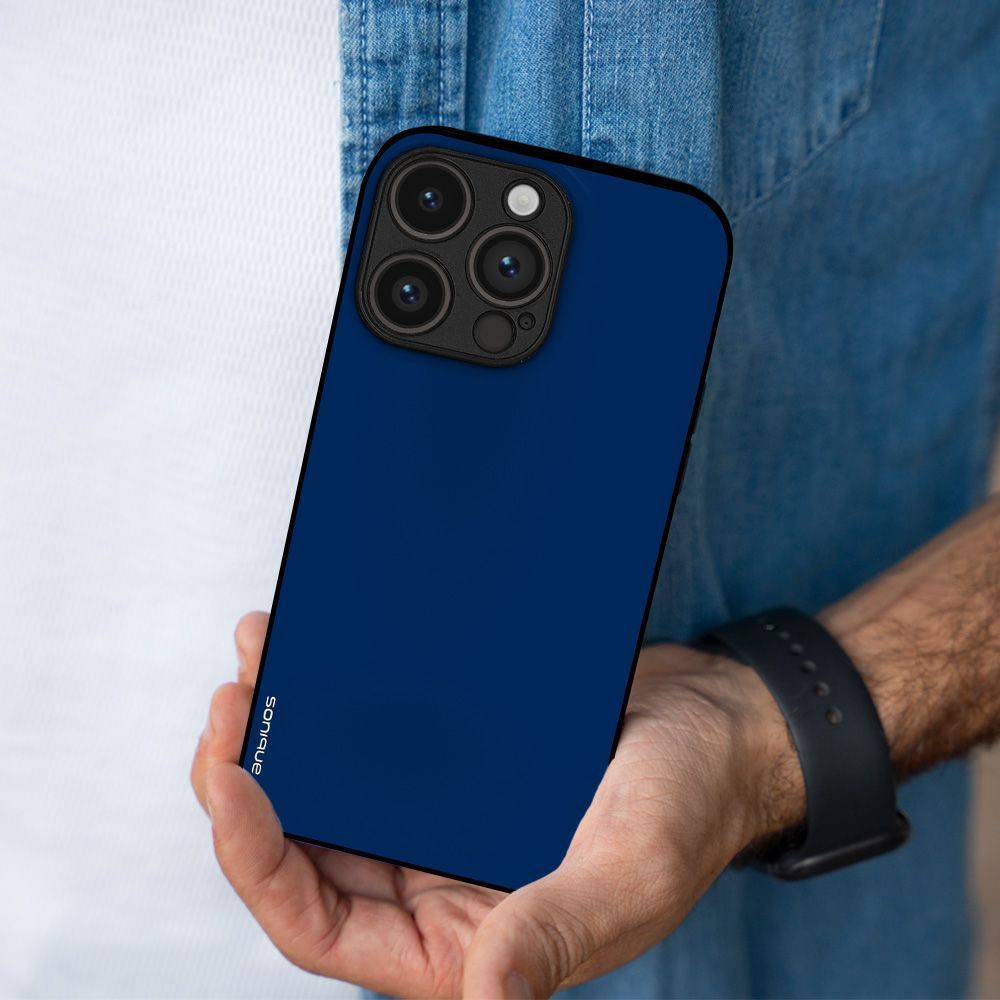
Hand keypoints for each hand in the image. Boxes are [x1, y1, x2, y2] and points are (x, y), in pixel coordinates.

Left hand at [191, 613, 801, 997]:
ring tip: (261, 659)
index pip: (324, 925)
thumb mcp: (631, 870)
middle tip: (233, 703)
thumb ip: (555, 934)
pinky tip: (318, 645)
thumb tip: (484, 995)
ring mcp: (442, 818)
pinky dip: (337, 696)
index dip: (259, 862)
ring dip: (284, 730)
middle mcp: (438, 886)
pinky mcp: (455, 758)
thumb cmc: (691, 807)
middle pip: (304, 850)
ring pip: (330, 787)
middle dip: (248, 783)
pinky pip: (375, 734)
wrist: (721, 726)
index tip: (233, 780)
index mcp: (465, 943)